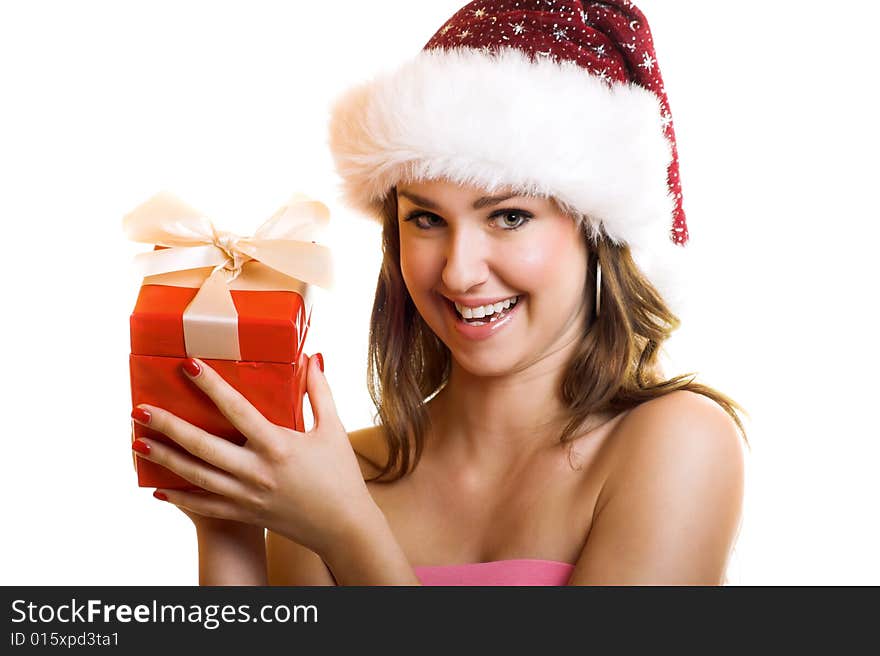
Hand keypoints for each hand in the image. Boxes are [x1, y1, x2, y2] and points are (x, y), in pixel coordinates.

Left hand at [131, 354, 376, 558]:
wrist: (343, 527)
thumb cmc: (341, 476)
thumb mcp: (333, 430)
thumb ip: (319, 393)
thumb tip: (314, 358)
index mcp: (279, 446)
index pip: (238, 410)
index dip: (211, 386)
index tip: (188, 366)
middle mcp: (257, 471)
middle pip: (203, 446)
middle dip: (168, 426)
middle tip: (139, 410)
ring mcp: (247, 495)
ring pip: (196, 476)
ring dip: (164, 458)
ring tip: (137, 442)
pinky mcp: (245, 513)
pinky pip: (205, 506)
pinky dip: (180, 497)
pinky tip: (158, 488)